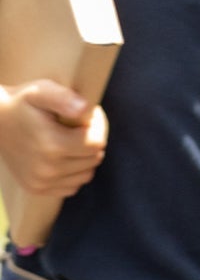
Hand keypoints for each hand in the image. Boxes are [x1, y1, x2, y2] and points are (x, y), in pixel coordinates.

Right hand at [0, 82, 107, 199]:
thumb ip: (64, 98)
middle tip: (76, 128)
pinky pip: (72, 186)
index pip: (97, 143)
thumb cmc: (21, 102)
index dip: (97, 127)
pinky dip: (73, 174)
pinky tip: (62, 157)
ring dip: (84, 159)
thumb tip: (85, 108)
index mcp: (52, 146)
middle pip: (93, 159)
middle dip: (91, 142)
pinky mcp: (36, 189)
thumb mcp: (40, 91)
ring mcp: (41, 182)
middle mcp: (47, 170)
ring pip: (86, 174)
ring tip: (69, 141)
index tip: (85, 118)